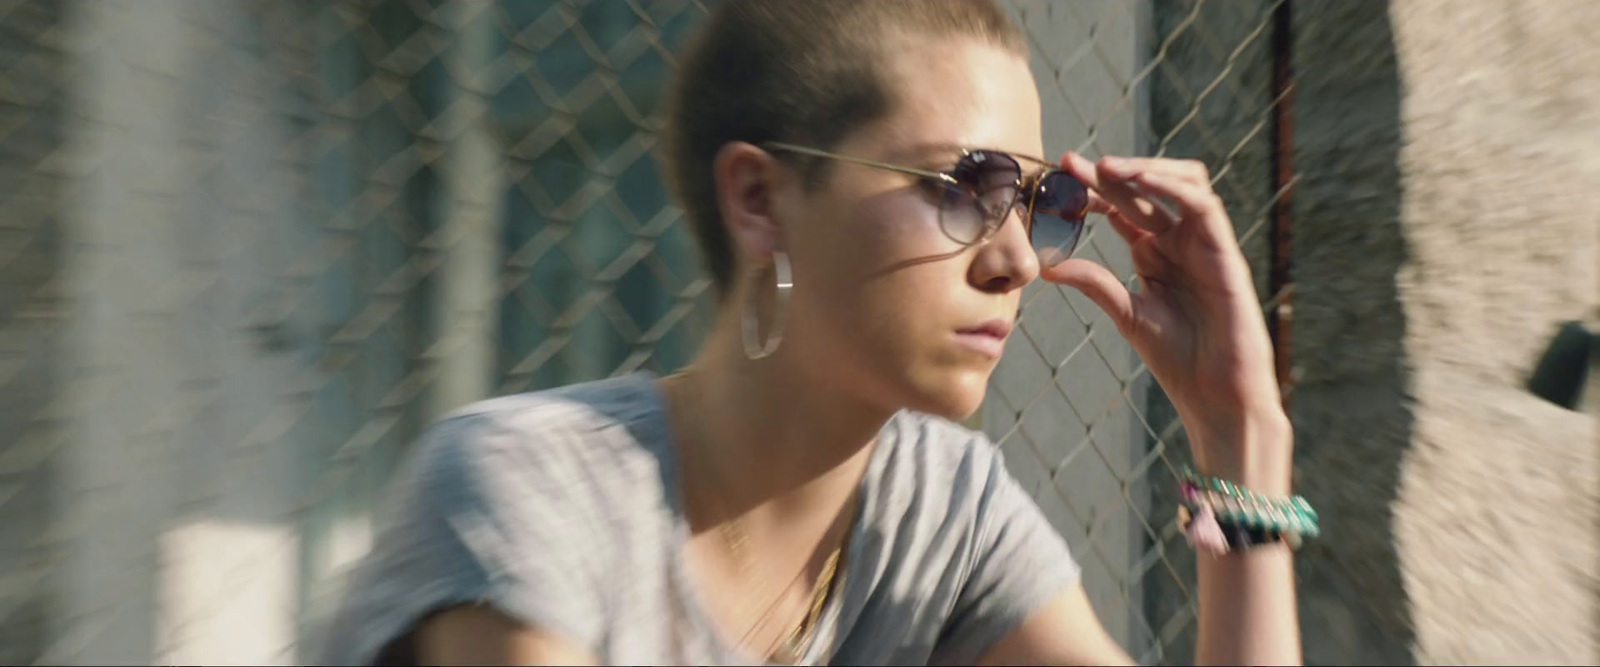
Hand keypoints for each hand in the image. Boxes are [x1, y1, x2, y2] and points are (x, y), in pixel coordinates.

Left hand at [1042, 153, 1290, 491]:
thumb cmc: (1180, 360)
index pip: (1122, 208)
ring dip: (1142, 170)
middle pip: (1145, 191)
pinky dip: (1174, 186)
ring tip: (1104, 168)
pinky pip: (1204, 205)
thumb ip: (1094, 283)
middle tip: (1070, 164)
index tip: (1056, 180)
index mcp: (1155, 253)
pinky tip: (1141, 180)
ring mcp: (1205, 244)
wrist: (1217, 396)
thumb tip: (1047, 267)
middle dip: (1107, 174)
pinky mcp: (1226, 252)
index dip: (1092, 190)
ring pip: (1182, 183)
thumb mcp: (1127, 313)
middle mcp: (1181, 242)